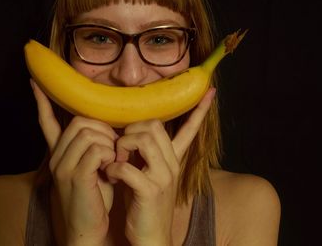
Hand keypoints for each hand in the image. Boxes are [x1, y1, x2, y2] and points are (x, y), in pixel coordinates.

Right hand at [31, 79, 117, 245]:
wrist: (88, 229)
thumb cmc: (96, 196)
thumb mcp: (94, 167)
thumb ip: (95, 148)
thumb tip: (109, 127)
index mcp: (60, 153)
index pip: (48, 121)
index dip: (42, 102)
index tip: (35, 82)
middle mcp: (57, 156)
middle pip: (80, 121)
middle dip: (103, 128)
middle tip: (114, 146)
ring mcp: (64, 166)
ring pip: (89, 132)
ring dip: (109, 142)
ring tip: (114, 159)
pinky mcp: (75, 177)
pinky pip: (96, 150)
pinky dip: (110, 155)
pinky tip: (111, 168)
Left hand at [105, 88, 215, 245]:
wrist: (150, 238)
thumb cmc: (142, 204)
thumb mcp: (146, 174)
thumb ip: (142, 154)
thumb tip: (128, 133)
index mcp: (172, 159)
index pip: (189, 129)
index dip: (199, 110)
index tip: (210, 91)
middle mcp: (172, 165)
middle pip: (154, 125)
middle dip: (131, 130)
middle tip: (121, 149)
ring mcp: (164, 177)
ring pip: (144, 139)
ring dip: (122, 146)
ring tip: (117, 161)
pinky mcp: (151, 191)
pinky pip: (128, 167)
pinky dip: (113, 168)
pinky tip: (111, 175)